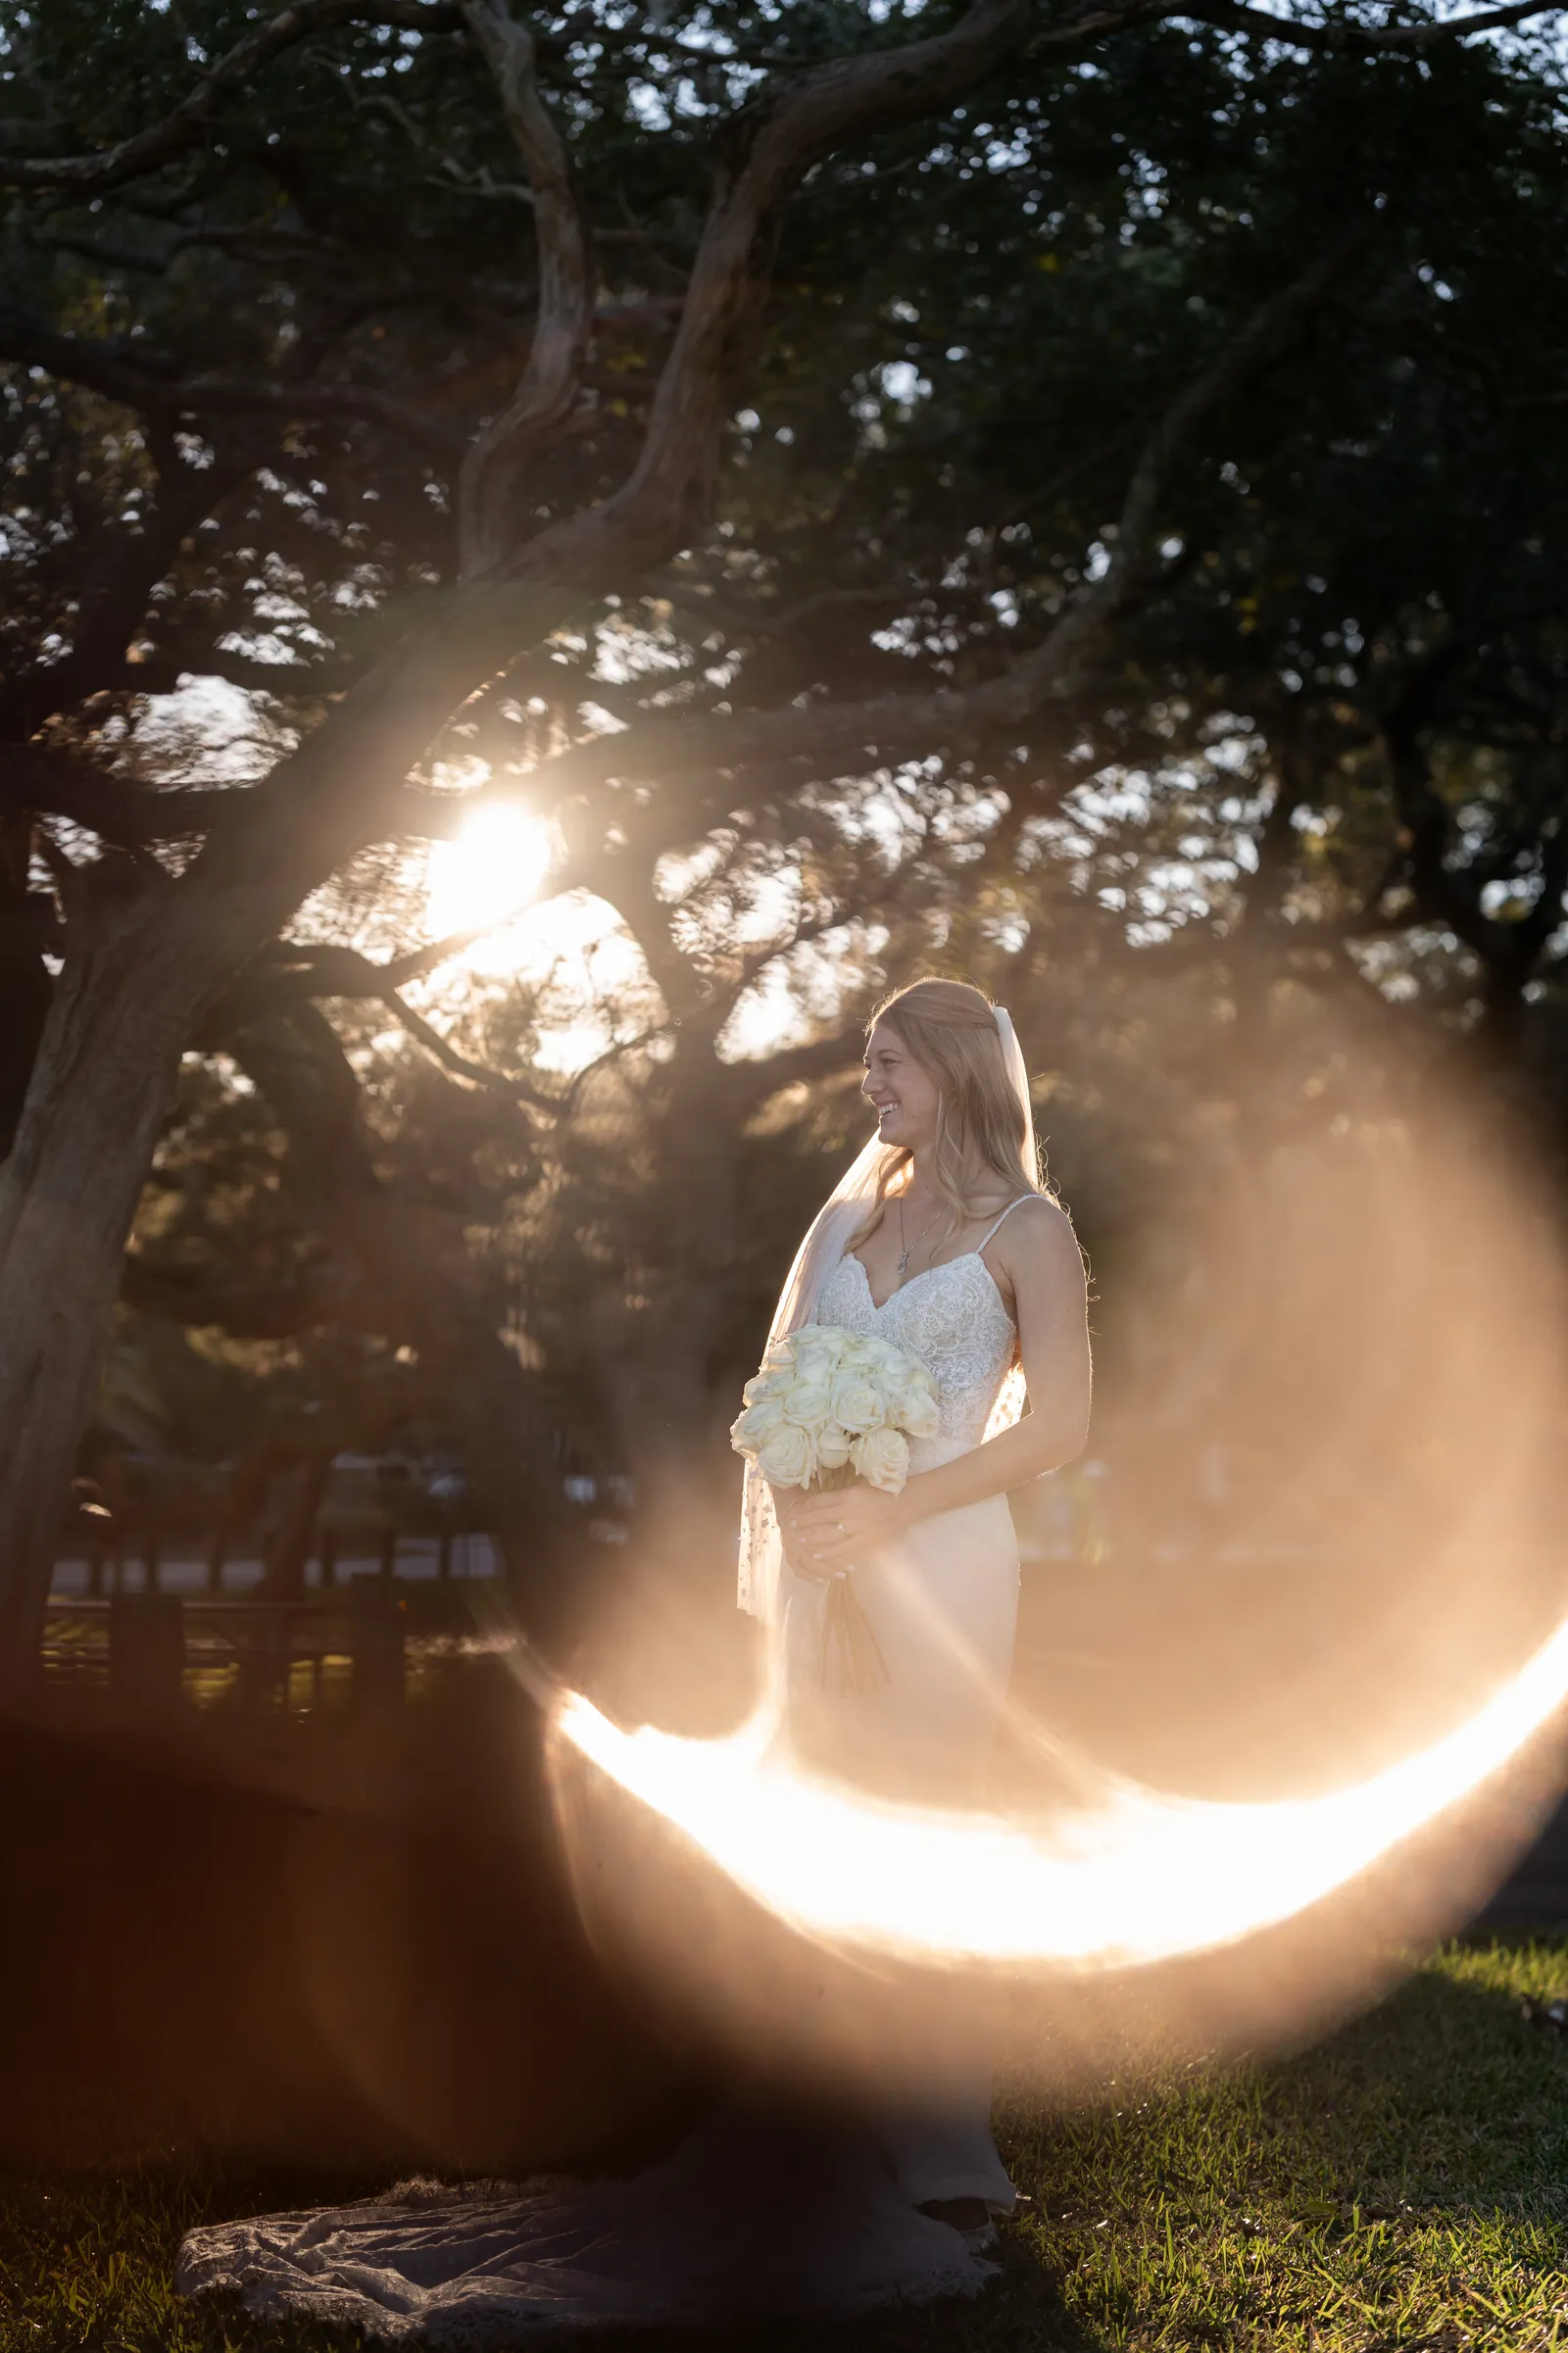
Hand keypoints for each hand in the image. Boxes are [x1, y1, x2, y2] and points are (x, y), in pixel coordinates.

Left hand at [783, 1480, 911, 1579]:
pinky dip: (830, 1554)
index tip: (797, 1512)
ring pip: (828, 1538)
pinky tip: (819, 1555)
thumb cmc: (882, 1492)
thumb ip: (841, 1496)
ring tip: (802, 1542)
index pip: (819, 1503)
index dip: (805, 1509)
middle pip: (819, 1520)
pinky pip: (844, 1551)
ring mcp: (857, 1530)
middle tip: (791, 1528)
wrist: (906, 1504)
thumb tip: (820, 1504)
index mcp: (847, 1496)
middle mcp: (850, 1513)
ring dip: (813, 1541)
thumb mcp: (859, 1488)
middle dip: (803, 1525)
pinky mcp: (865, 1542)